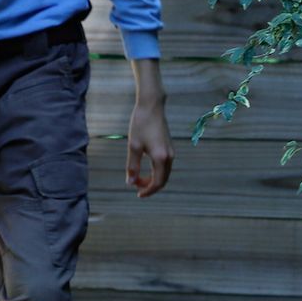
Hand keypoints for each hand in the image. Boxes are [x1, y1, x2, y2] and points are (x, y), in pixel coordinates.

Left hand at [126, 59, 173, 197]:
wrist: (151, 106)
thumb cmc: (141, 124)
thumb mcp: (133, 146)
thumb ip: (133, 165)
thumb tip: (130, 182)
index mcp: (161, 158)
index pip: (157, 182)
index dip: (148, 191)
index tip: (137, 194)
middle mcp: (169, 156)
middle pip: (163, 180)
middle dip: (150, 186)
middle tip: (135, 186)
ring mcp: (171, 151)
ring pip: (165, 173)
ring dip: (153, 178)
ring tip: (138, 177)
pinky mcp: (169, 146)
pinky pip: (165, 165)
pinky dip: (156, 171)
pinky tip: (145, 167)